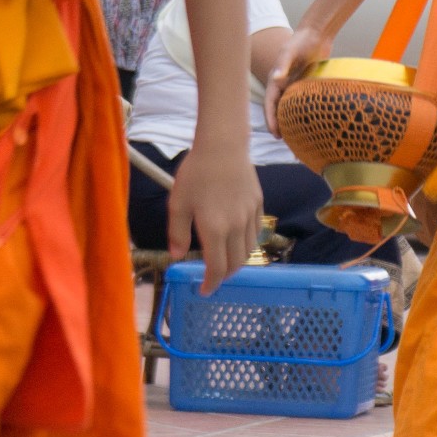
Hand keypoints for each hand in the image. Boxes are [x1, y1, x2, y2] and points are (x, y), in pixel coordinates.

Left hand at [168, 127, 263, 293]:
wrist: (223, 146)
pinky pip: (255, 232)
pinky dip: (247, 242)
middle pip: (236, 263)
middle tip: (213, 276)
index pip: (217, 268)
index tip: (205, 290)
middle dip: (224, 275)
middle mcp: (236, 227)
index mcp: (214, 230)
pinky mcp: (258, 204)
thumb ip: (178, 233)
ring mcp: (250, 215)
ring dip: (237, 260)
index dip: (211, 283)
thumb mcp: (178, 204)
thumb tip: (178, 256)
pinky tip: (236, 237)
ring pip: (249, 250)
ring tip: (225, 259)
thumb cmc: (195, 173)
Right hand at [264, 20, 335, 134]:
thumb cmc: (301, 40)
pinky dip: (303, 111)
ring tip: (296, 137)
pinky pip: (302, 101)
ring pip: (289, 106)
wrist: (317, 33)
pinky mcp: (306, 83)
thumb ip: (283, 64)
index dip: (271, 119)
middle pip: (278, 108)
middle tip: (284, 141)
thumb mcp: (290, 51)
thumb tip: (276, 78)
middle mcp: (283, 83)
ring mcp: (294, 84)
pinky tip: (310, 122)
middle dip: (278, 124)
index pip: (270, 103)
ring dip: (289, 119)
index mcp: (276, 79)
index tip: (275, 134)